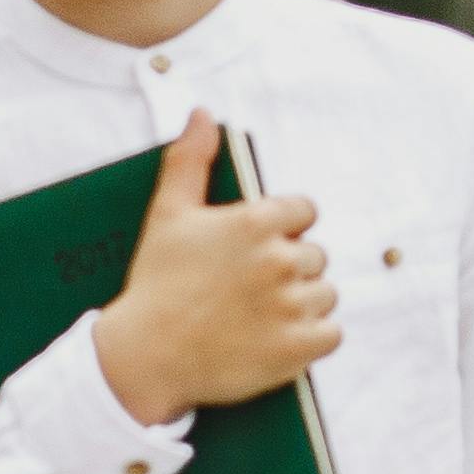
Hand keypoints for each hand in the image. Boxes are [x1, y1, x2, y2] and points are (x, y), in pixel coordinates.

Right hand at [92, 114, 337, 422]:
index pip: (304, 212)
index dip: (281, 230)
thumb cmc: (154, 284)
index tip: (253, 252)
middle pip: (314, 256)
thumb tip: (204, 114)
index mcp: (256, 221)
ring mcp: (292, 305)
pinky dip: (311, 340)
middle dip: (288, 271)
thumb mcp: (166, 215)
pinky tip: (278, 339)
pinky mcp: (299, 347)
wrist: (142, 359)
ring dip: (301, 306)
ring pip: (324, 294)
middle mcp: (280, 259)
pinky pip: (331, 334)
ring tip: (259, 318)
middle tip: (247, 292)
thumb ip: (190, 160)